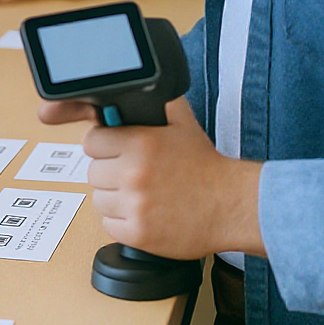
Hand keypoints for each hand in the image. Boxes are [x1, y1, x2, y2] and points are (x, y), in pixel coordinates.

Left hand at [78, 97, 263, 259]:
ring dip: (115, 198)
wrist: (232, 205)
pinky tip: (143, 213)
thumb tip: (130, 90)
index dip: (104, 145)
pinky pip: (109, 225)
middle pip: (93, 172)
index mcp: (138, 143)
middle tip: (133, 174)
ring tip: (141, 194)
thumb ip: (153, 101)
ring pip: (99, 200)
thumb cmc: (205, 164)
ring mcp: (135, 206)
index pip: (91, 142)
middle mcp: (132, 174)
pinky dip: (122, 222)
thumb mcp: (180, 121)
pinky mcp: (139, 234)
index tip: (115, 150)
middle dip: (110, 172)